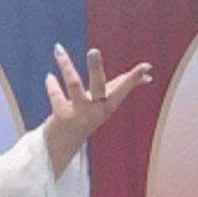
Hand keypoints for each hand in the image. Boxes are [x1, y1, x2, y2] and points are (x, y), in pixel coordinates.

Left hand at [44, 45, 152, 178]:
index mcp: (108, 106)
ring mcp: (79, 114)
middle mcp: (95, 111)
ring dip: (66, 65)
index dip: (134, 79)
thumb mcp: (106, 104)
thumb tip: (148, 75)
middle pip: (98, 85)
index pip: (123, 90)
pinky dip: (52, 85)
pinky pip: (56, 96)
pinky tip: (49, 77)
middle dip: (96, 68)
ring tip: (58, 49)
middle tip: (93, 50)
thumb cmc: (88, 117)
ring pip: (74, 84)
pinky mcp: (62, 117)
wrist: (64, 146)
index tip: (146, 67)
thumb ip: (122, 86)